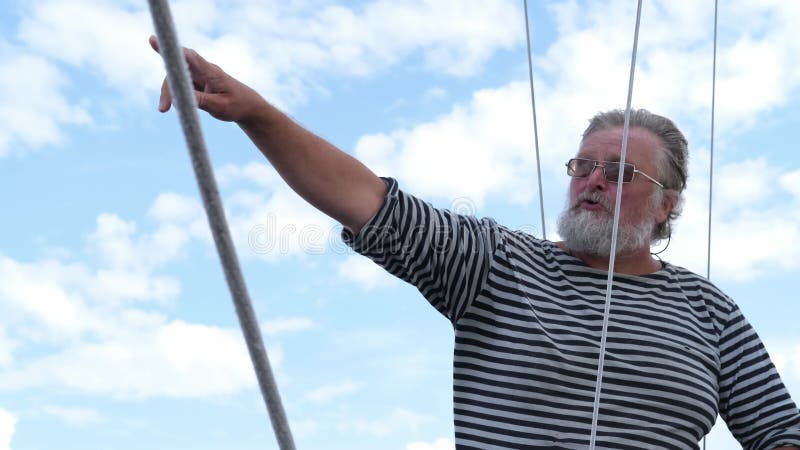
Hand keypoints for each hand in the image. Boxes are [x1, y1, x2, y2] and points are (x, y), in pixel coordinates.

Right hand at [149, 35, 264, 122]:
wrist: (249, 107)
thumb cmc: (238, 105)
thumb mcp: (221, 107)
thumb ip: (203, 101)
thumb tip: (181, 99)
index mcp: (211, 72)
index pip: (189, 57)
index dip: (171, 49)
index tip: (153, 40)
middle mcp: (203, 70)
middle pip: (177, 70)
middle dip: (167, 86)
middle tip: (163, 107)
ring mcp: (199, 76)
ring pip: (176, 78)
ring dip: (169, 92)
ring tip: (163, 109)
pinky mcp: (196, 83)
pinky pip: (180, 85)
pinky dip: (174, 95)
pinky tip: (172, 106)